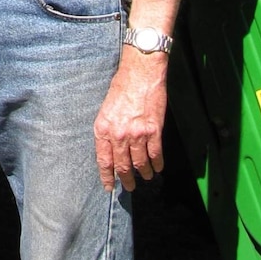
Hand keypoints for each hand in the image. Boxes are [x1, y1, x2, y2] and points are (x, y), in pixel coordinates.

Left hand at [93, 54, 167, 191]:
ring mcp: (137, 134)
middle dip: (126, 180)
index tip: (109, 186)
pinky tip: (158, 168)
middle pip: (122, 166)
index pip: (103, 160)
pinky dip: (157, 164)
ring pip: (140, 164)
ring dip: (143, 173)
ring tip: (146, 177)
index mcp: (103, 128)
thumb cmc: (122, 86)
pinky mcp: (153, 131)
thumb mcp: (106, 108)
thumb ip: (108, 129)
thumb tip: (111, 149)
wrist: (140, 72)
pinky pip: (155, 155)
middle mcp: (118, 134)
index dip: (107, 176)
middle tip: (130, 187)